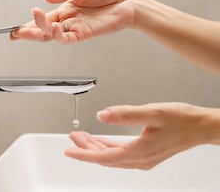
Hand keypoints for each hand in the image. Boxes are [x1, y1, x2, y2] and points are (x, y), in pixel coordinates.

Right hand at [11, 0, 137, 43]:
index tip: (15, 29)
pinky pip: (65, 37)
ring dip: (37, 32)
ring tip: (26, 29)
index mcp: (65, 10)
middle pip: (43, 30)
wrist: (127, 1)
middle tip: (14, 34)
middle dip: (27, 33)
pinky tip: (49, 28)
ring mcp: (75, 29)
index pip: (43, 19)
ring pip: (51, 35)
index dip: (29, 24)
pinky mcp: (83, 34)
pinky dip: (55, 34)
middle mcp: (68, 21)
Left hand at [65, 103, 219, 169]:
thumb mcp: (152, 112)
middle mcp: (140, 160)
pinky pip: (120, 154)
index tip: (69, 151)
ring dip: (96, 147)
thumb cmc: (182, 120)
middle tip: (73, 137)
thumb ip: (124, 114)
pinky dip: (107, 147)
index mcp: (139, 152)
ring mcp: (143, 159)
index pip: (103, 156)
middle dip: (86, 148)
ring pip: (112, 156)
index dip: (84, 154)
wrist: (202, 127)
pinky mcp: (146, 155)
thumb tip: (102, 115)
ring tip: (83, 136)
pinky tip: (101, 141)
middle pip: (105, 157)